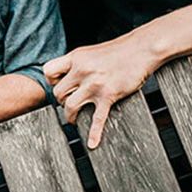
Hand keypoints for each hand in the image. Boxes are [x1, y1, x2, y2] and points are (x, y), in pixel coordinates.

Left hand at [43, 32, 156, 148]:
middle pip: (58, 92)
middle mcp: (82, 70)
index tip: (59, 85)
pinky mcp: (108, 95)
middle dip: (61, 101)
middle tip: (68, 103)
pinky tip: (93, 143)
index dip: (51, 81)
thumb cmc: (119, 50)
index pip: (49, 71)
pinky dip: (94, 133)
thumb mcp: (91, 52)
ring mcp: (94, 84)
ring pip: (70, 106)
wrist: (141, 49)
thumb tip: (68, 76)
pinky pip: (97, 119)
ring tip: (74, 118)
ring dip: (70, 116)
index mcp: (76, 58)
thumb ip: (78, 63)